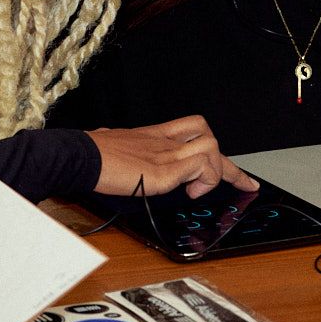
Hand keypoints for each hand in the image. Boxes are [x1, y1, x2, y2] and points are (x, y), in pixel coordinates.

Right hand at [88, 116, 258, 198]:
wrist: (77, 156)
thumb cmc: (89, 156)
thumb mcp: (116, 154)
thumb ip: (128, 158)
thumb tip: (123, 166)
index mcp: (153, 137)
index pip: (194, 131)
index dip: (218, 152)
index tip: (237, 172)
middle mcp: (164, 141)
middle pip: (210, 138)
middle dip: (230, 168)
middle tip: (243, 184)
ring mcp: (165, 154)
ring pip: (212, 148)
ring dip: (214, 172)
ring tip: (195, 189)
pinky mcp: (164, 170)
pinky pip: (201, 166)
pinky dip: (204, 180)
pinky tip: (189, 190)